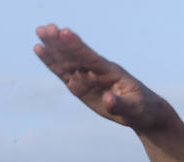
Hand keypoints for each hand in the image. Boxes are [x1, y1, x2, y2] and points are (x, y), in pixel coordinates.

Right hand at [33, 24, 172, 131]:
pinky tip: (40, 50)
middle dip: (61, 43)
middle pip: (76, 55)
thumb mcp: (136, 109)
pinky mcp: (80, 86)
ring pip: (67, 61)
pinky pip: (63, 73)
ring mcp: (87, 77)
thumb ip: (121, 104)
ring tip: (40, 31)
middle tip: (46, 28)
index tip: (65, 32)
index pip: (92, 58)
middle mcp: (97, 71)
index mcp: (111, 72)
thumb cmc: (143, 109)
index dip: (78, 47)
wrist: (144, 112)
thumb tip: (108, 99)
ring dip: (54, 48)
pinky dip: (52, 63)